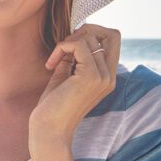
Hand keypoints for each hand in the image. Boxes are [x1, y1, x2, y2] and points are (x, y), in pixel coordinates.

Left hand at [30, 24, 120, 141]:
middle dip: (86, 31)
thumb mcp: (65, 76)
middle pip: (112, 33)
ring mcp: (103, 76)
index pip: (112, 41)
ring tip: (54, 61)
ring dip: (67, 42)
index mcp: (107, 77)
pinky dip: (61, 48)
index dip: (91, 35)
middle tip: (64, 47)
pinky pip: (78, 44)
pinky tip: (50, 65)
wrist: (48, 130)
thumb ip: (73, 59)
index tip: (69, 48)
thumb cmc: (53, 107)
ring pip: (91, 37)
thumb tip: (73, 38)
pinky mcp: (91, 76)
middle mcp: (110, 76)